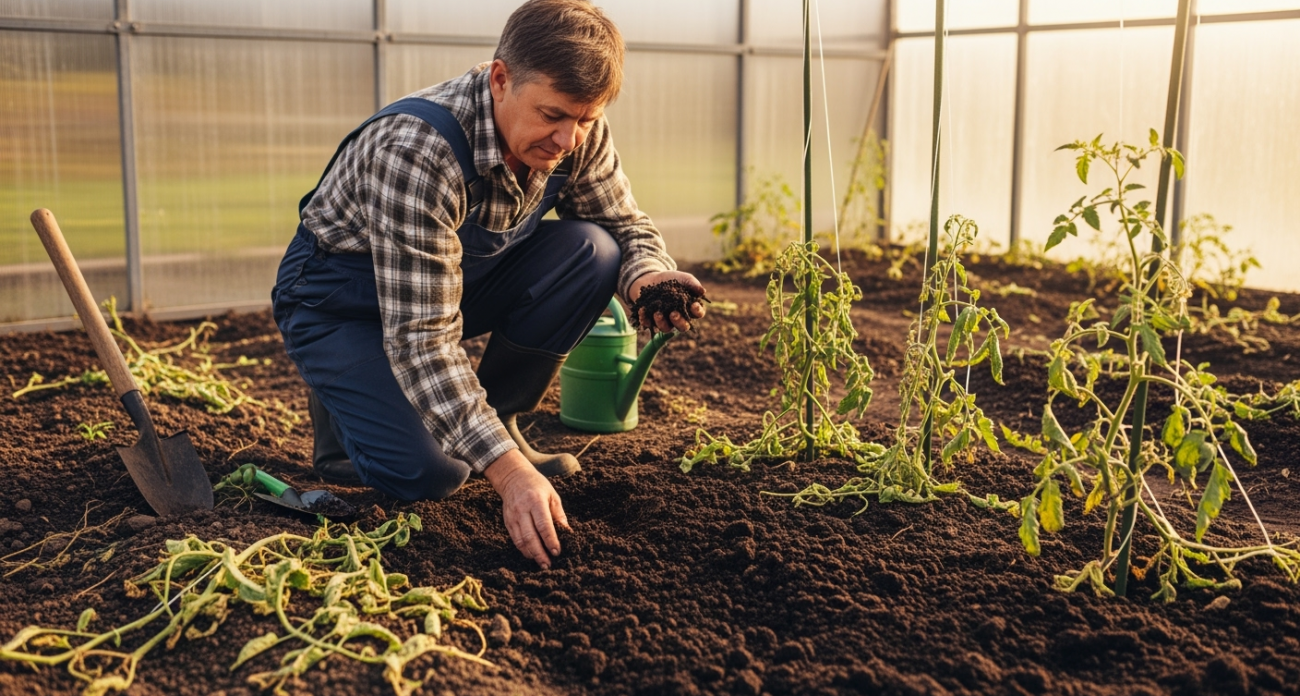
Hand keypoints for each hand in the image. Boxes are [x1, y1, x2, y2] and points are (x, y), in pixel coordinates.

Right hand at [484, 449, 570, 568]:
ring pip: (520, 540)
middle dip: (539, 552)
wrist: (513, 477)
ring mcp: (513, 516)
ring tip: (541, 563)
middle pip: (530, 536)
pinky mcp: (507, 521)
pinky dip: (523, 549)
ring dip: (531, 554)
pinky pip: (515, 539)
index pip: (543, 525)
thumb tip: (568, 533)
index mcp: (536, 501)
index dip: (550, 540)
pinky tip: (531, 555)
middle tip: (548, 564)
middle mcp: (522, 509)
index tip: (557, 552)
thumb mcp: (552, 495)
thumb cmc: (537, 486)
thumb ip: (559, 515)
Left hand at [628, 270, 707, 332]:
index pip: (698, 314)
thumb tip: (702, 291)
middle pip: (683, 327)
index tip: (694, 305)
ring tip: (657, 313)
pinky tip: (642, 310)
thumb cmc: (670, 279)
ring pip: (666, 329)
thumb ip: (692, 284)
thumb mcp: (682, 278)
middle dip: (679, 322)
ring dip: (662, 323)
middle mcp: (678, 318)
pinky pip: (648, 324)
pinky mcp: (650, 321)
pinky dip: (645, 319)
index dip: (697, 311)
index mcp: (689, 309)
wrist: (650, 278)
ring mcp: (664, 321)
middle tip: (673, 314)